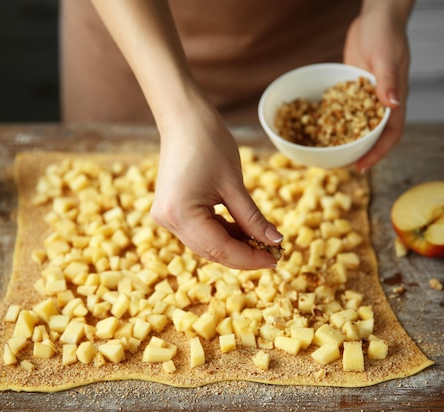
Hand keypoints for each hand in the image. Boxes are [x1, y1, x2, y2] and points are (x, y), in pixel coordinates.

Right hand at [150, 102, 283, 269]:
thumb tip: (275, 243)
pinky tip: (244, 231)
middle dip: (243, 255)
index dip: (250, 259)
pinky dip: (222, 233)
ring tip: (263, 242)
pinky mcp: (171, 211)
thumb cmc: (209, 143)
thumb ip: (253, 219)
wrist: (183, 119)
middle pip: (211, 251)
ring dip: (234, 245)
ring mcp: (166, 217)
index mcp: (180, 214)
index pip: (220, 249)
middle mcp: (168, 221)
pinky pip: (200, 231)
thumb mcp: (235, 184)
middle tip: (274, 253)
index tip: (276, 260)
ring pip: (206, 244)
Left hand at [343, 1, 412, 171]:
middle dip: (360, 153)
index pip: (390, 134)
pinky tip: (321, 127)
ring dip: (347, 140)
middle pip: (373, 135)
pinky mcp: (355, 88)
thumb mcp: (385, 57)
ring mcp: (368, 96)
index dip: (378, 153)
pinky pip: (346, 109)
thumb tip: (392, 105)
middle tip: (341, 166)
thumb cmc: (386, 33)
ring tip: (330, 154)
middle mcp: (381, 102)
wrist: (376, 17)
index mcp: (394, 99)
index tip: (362, 167)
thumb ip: (388, 81)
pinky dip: (337, 119)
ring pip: (358, 125)